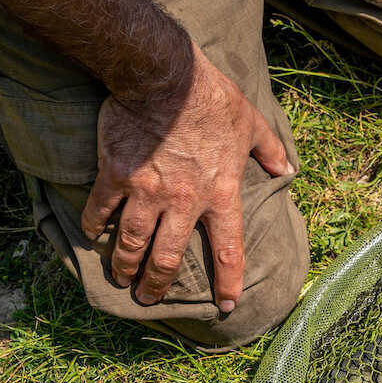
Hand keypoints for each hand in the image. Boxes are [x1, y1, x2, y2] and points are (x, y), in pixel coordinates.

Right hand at [81, 43, 293, 311]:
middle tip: (149, 299)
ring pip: (133, 244)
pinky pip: (101, 210)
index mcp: (221, 195)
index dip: (228, 282)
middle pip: (169, 258)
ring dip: (125, 267)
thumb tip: (288, 169)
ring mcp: (148, 192)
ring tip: (121, 280)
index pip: (229, 250)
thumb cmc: (212, 99)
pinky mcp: (116, 176)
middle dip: (157, 285)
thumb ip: (270, 151)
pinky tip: (93, 236)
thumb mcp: (252, 124)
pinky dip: (95, 227)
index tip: (226, 306)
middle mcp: (185, 202)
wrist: (165, 76)